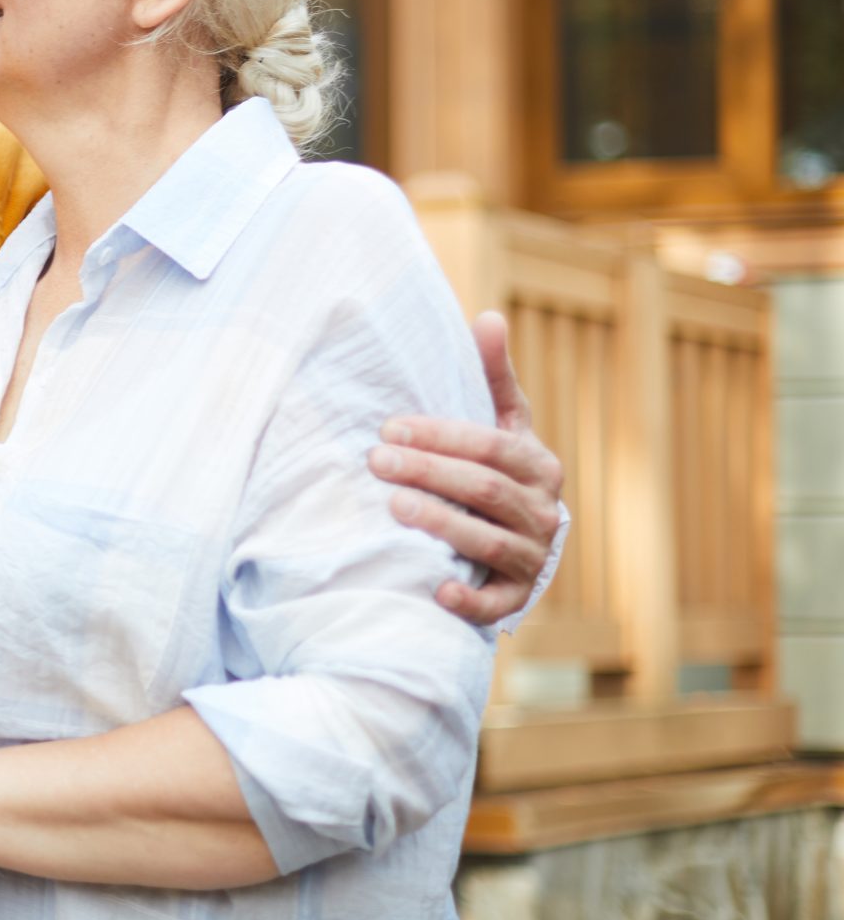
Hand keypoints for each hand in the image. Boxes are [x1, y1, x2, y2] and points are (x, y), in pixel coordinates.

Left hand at [373, 311, 566, 625]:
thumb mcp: (502, 425)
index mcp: (538, 465)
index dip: (442, 436)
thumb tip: (487, 316)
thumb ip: (491, 377)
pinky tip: (436, 588)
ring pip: (489, 540)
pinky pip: (497, 603)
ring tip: (393, 507)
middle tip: (375, 461)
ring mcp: (533, 557)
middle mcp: (544, 512)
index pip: (491, 446)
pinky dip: (470, 598)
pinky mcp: (516, 597)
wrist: (519, 545)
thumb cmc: (498, 472)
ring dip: (442, 524)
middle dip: (429, 472)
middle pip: (485, 489)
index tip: (390, 427)